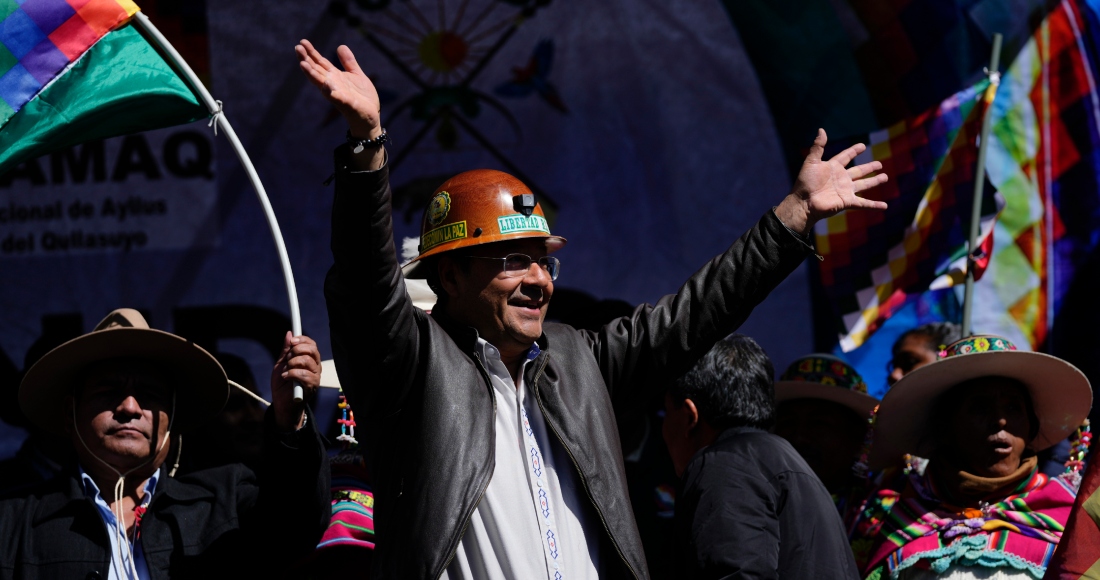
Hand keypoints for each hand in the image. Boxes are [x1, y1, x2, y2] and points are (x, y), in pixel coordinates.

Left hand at [270, 331, 320, 430]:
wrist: (281, 404)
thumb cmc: (282, 384)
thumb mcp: (281, 364)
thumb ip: (286, 350)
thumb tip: (290, 334)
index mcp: (309, 360)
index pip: (311, 345)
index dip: (303, 340)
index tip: (293, 340)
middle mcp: (315, 367)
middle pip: (312, 350)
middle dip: (297, 350)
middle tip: (288, 358)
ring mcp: (315, 376)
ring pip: (307, 361)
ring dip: (292, 364)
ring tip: (285, 372)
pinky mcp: (312, 386)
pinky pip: (304, 374)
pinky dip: (292, 374)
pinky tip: (286, 378)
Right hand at [296, 40, 384, 169]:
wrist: (370, 117)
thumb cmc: (362, 97)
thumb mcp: (356, 75)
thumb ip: (348, 62)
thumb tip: (340, 46)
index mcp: (335, 77)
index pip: (320, 63)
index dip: (311, 53)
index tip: (302, 42)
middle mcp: (333, 85)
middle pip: (316, 71)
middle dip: (306, 60)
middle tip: (297, 48)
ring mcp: (338, 95)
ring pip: (322, 83)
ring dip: (312, 74)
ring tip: (303, 64)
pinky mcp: (348, 104)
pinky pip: (338, 98)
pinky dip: (331, 92)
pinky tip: (326, 85)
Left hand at [775, 128, 888, 234]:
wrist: (804, 202)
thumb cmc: (805, 182)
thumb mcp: (811, 162)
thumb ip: (817, 147)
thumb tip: (821, 129)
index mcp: (833, 167)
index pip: (846, 156)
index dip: (853, 151)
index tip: (862, 146)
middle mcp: (841, 178)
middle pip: (859, 171)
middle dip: (869, 167)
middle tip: (880, 164)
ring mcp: (845, 190)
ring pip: (864, 185)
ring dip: (875, 181)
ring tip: (885, 177)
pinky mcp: (847, 201)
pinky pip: (864, 203)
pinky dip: (874, 205)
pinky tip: (884, 206)